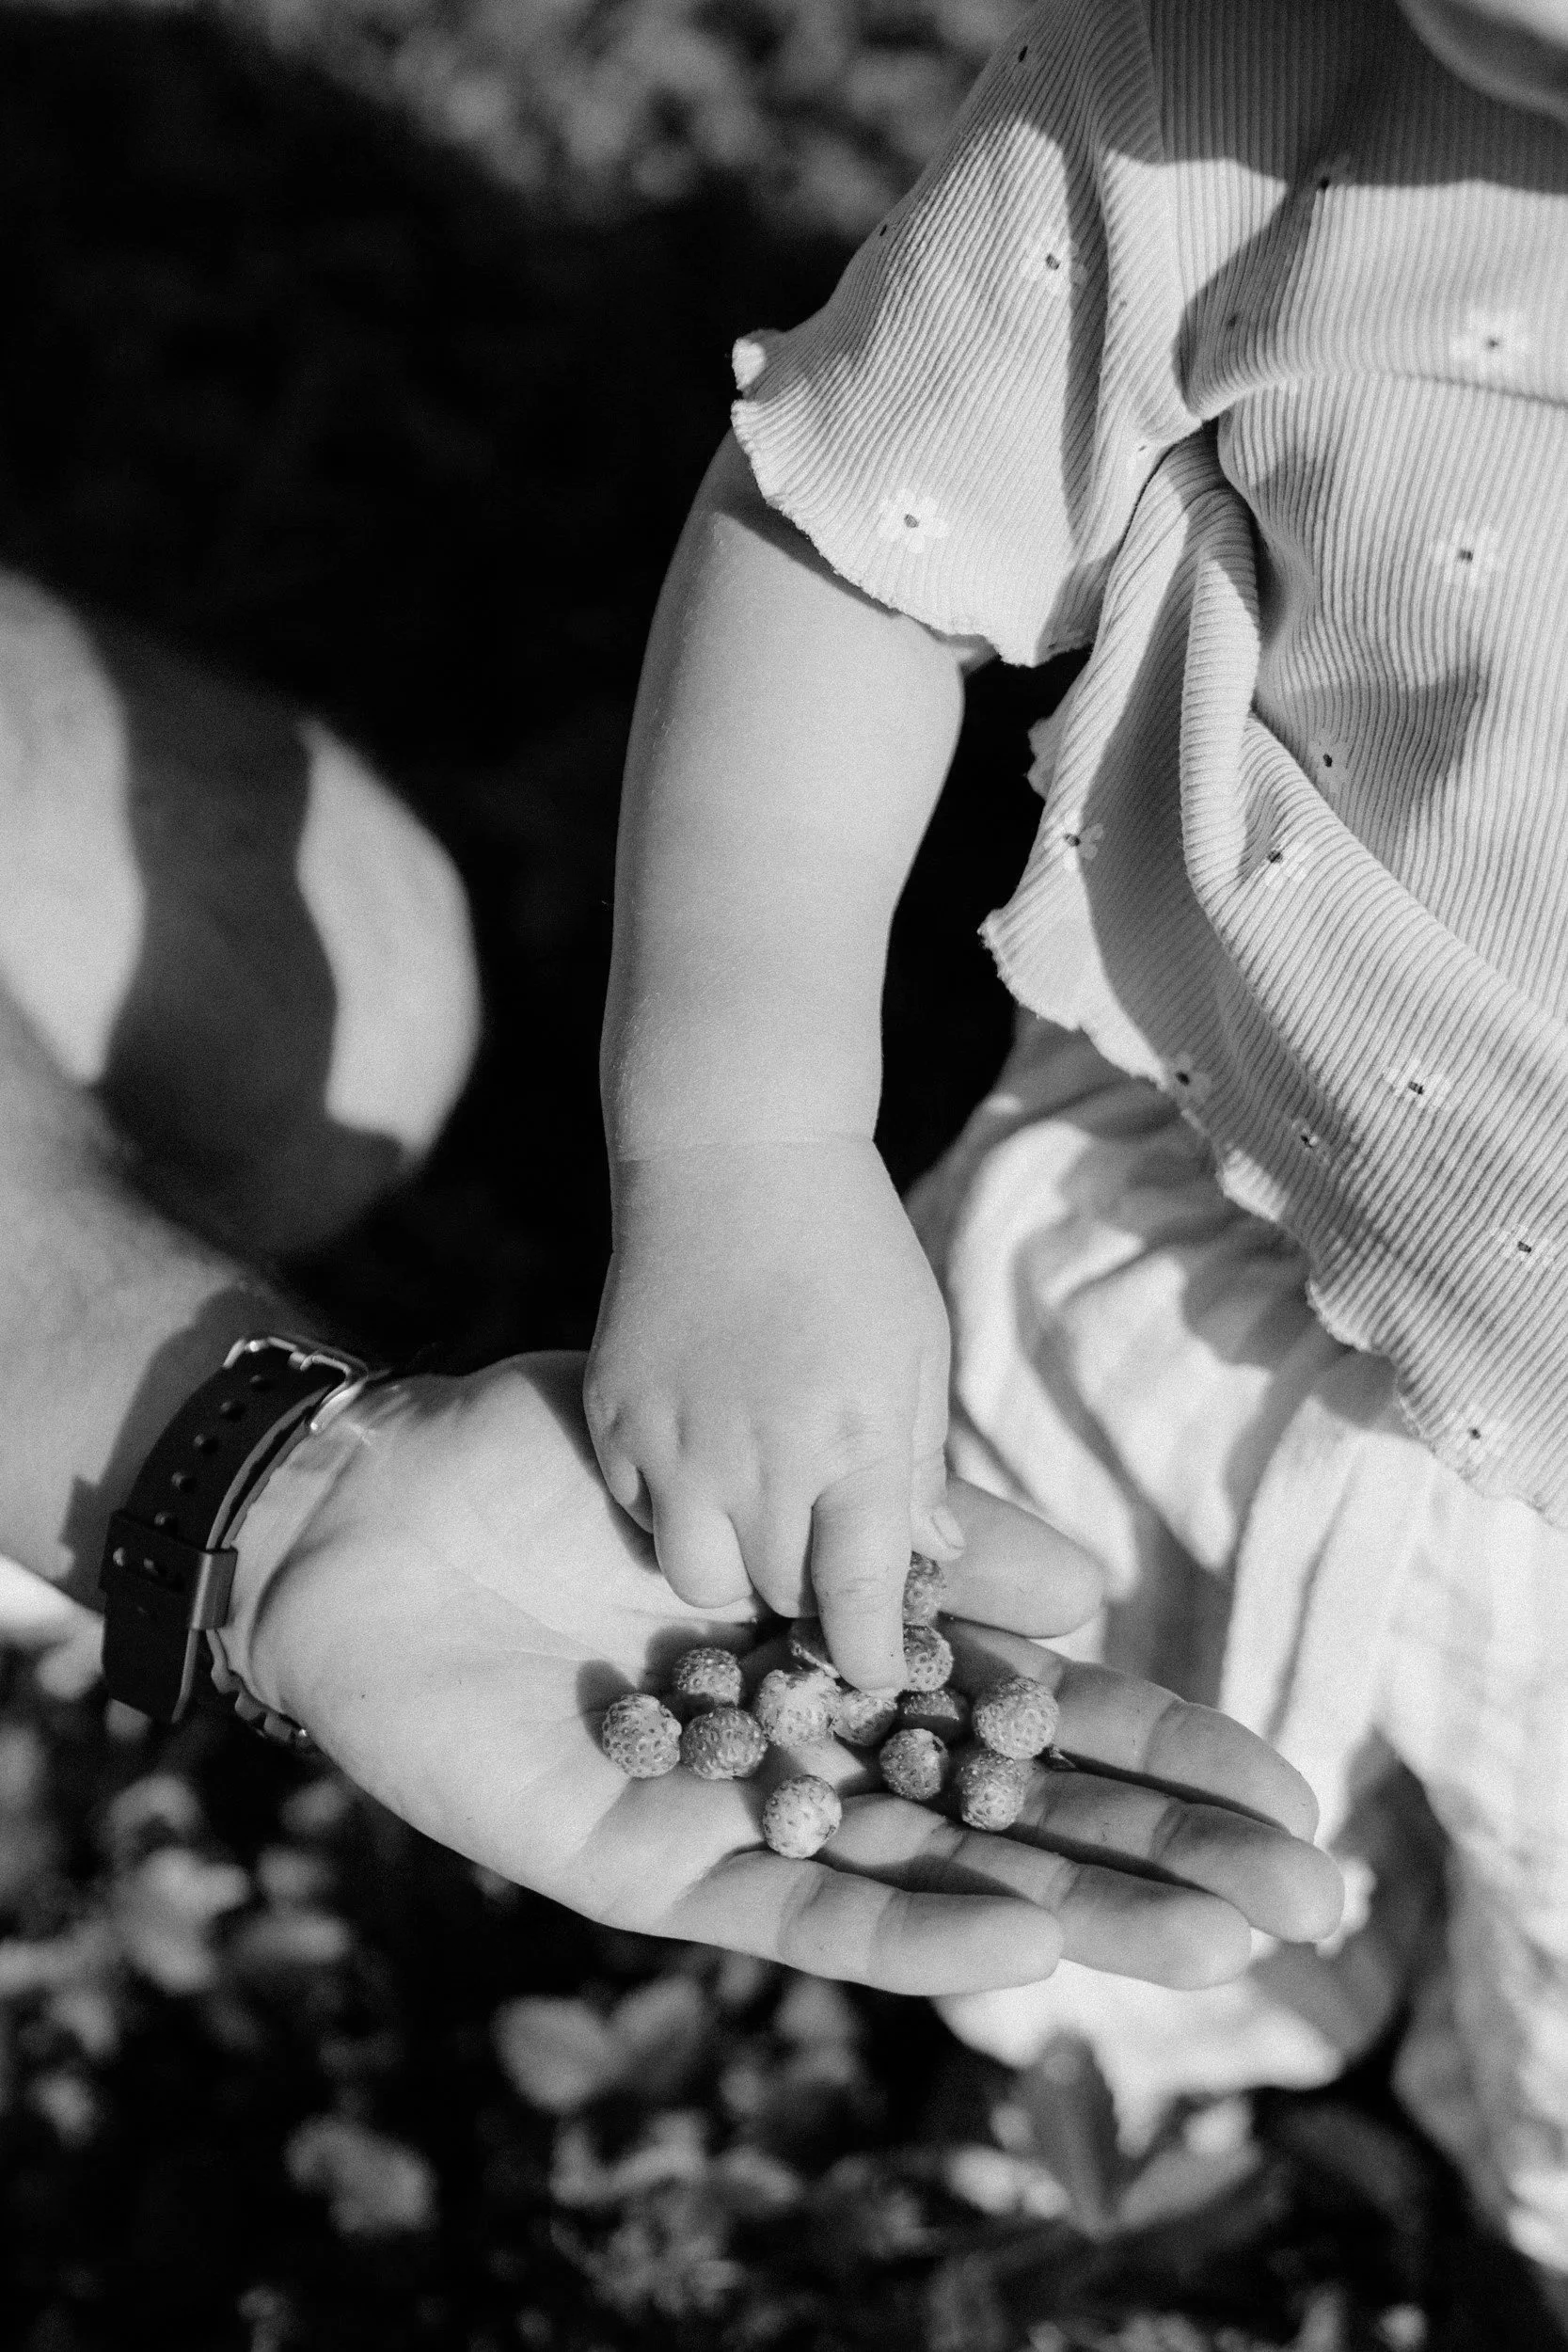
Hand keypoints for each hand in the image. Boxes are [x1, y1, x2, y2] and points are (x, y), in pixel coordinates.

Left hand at [234, 1354, 1341, 1995]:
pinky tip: (1029, 1932)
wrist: (379, 1502)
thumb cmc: (559, 1467)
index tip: (1284, 1789)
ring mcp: (739, 1817)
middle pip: (1011, 1825)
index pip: (1035, 1729)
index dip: (1156, 1760)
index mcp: (845, 1667)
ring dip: (1076, 1910)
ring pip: (930, 1884)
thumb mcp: (774, 1482)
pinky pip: (794, 1908)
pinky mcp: (651, 1867)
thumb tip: (1090, 1588)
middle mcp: (813, 1757)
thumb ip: (925, 1543)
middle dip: (1153, 1860)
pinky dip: (912, 1923)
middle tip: (1300, 1903)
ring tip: (1215, 1935)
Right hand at [585, 1135, 953, 1689]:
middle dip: (808, 1599)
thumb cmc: (850, 1246)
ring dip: (735, 1563)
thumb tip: (931, 1560)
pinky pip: (640, 1510)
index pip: (860, 1603)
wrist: (731, 1146)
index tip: (876, 1675)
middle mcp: (758, 1460)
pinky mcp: (614, 1416)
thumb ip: (919, 1464)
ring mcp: (673, 1441)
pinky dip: (672, 1507)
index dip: (870, 1656)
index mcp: (852, 1446)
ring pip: (697, 1574)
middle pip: (777, 1599)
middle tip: (823, 1568)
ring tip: (759, 1517)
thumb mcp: (914, 1350)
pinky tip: (700, 1459)